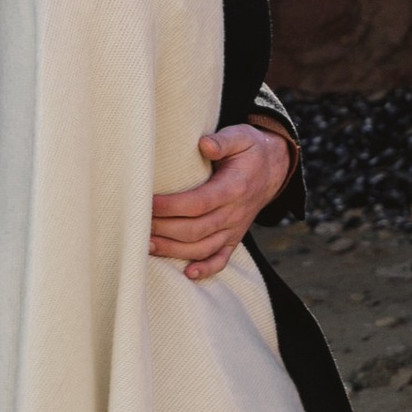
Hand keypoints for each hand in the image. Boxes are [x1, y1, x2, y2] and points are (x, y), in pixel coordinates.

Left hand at [150, 122, 295, 282]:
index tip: (148, 203)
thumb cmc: (250, 150)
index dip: (171, 206)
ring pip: (203, 248)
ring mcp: (234, 228)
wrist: (274, 169)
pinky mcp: (234, 238)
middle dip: (164, 229)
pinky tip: (187, 273)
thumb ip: (223, 141)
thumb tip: (204, 145)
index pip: (198, 203)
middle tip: (137, 224)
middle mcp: (234, 213)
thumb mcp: (241, 137)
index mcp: (233, 188)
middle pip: (195, 229)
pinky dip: (206, 269)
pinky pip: (222, 259)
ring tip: (148, 245)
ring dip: (174, 250)